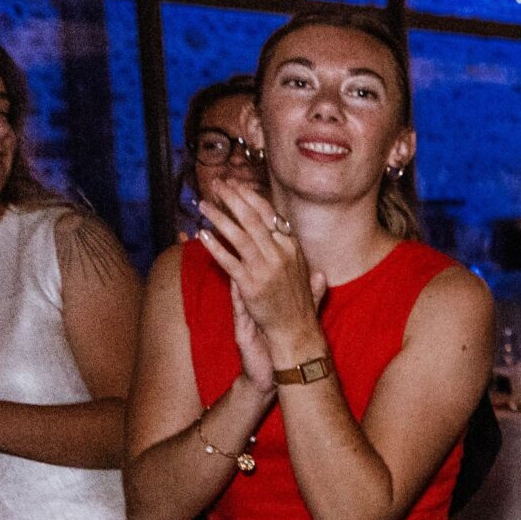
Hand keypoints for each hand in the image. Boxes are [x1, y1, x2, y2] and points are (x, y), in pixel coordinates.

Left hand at [197, 181, 327, 372]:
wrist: (295, 335)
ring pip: (239, 235)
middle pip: (253, 218)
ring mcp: (265, 269)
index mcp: (293, 249)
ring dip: (219, 217)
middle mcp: (281, 255)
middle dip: (233, 198)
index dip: (251, 198)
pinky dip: (214, 247)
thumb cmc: (300, 311)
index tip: (236, 185)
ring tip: (204, 204)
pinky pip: (228, 261)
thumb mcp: (310, 287)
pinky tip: (202, 235)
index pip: (270, 215)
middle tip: (217, 184)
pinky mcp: (250, 285)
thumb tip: (318, 273)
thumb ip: (311, 277)